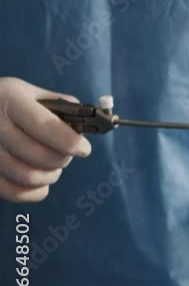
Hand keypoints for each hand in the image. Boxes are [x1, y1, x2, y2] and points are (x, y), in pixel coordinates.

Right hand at [0, 77, 91, 202]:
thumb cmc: (7, 101)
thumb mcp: (29, 92)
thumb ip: (59, 105)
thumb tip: (84, 125)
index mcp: (10, 100)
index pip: (43, 126)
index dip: (69, 141)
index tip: (84, 149)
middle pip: (38, 155)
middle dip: (62, 158)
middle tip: (67, 154)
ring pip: (27, 176)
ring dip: (51, 175)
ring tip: (53, 166)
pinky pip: (14, 192)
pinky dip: (35, 192)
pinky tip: (41, 182)